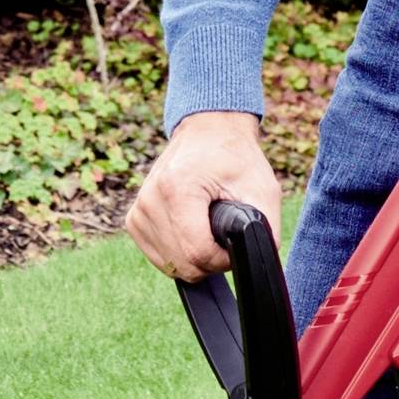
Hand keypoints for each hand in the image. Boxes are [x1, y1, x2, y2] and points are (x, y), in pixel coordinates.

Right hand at [125, 111, 282, 281]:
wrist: (208, 132)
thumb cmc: (236, 160)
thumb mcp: (263, 190)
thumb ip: (262, 232)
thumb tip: (254, 265)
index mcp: (177, 189)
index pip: (199, 254)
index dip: (223, 259)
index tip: (233, 240)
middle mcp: (151, 200)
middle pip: (184, 265)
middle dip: (210, 260)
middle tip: (222, 232)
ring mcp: (139, 210)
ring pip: (172, 266)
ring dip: (195, 257)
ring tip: (206, 226)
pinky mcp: (135, 219)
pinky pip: (161, 259)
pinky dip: (180, 253)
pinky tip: (190, 229)